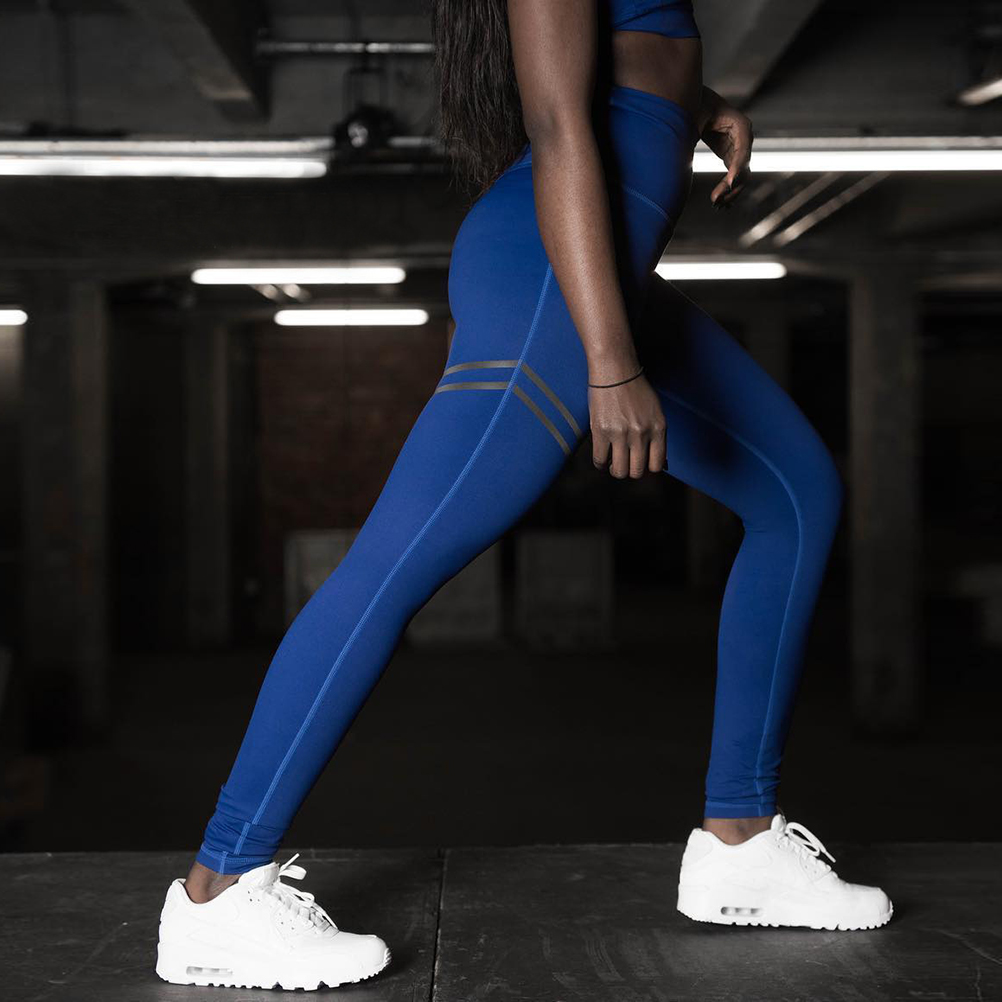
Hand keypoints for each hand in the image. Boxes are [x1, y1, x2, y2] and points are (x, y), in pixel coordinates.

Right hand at [589, 372, 666, 478]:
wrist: (615, 371)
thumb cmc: (635, 388)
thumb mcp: (655, 411)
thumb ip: (657, 435)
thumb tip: (659, 464)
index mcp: (658, 428)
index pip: (656, 465)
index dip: (647, 468)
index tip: (640, 464)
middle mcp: (641, 434)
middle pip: (637, 471)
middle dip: (630, 471)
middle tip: (625, 464)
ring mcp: (621, 434)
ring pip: (619, 471)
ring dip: (615, 470)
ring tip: (612, 463)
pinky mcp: (601, 432)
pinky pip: (600, 460)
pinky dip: (600, 464)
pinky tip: (601, 459)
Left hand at [699, 91, 753, 208]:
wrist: (693, 99)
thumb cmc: (693, 104)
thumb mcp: (693, 117)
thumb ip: (693, 132)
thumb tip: (683, 150)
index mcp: (740, 125)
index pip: (742, 151)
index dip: (736, 169)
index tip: (728, 185)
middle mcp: (744, 136)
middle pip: (744, 167)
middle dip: (732, 186)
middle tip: (715, 201)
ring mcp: (738, 146)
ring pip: (741, 174)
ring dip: (730, 191)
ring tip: (716, 205)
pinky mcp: (730, 153)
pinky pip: (733, 174)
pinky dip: (727, 188)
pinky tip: (720, 203)